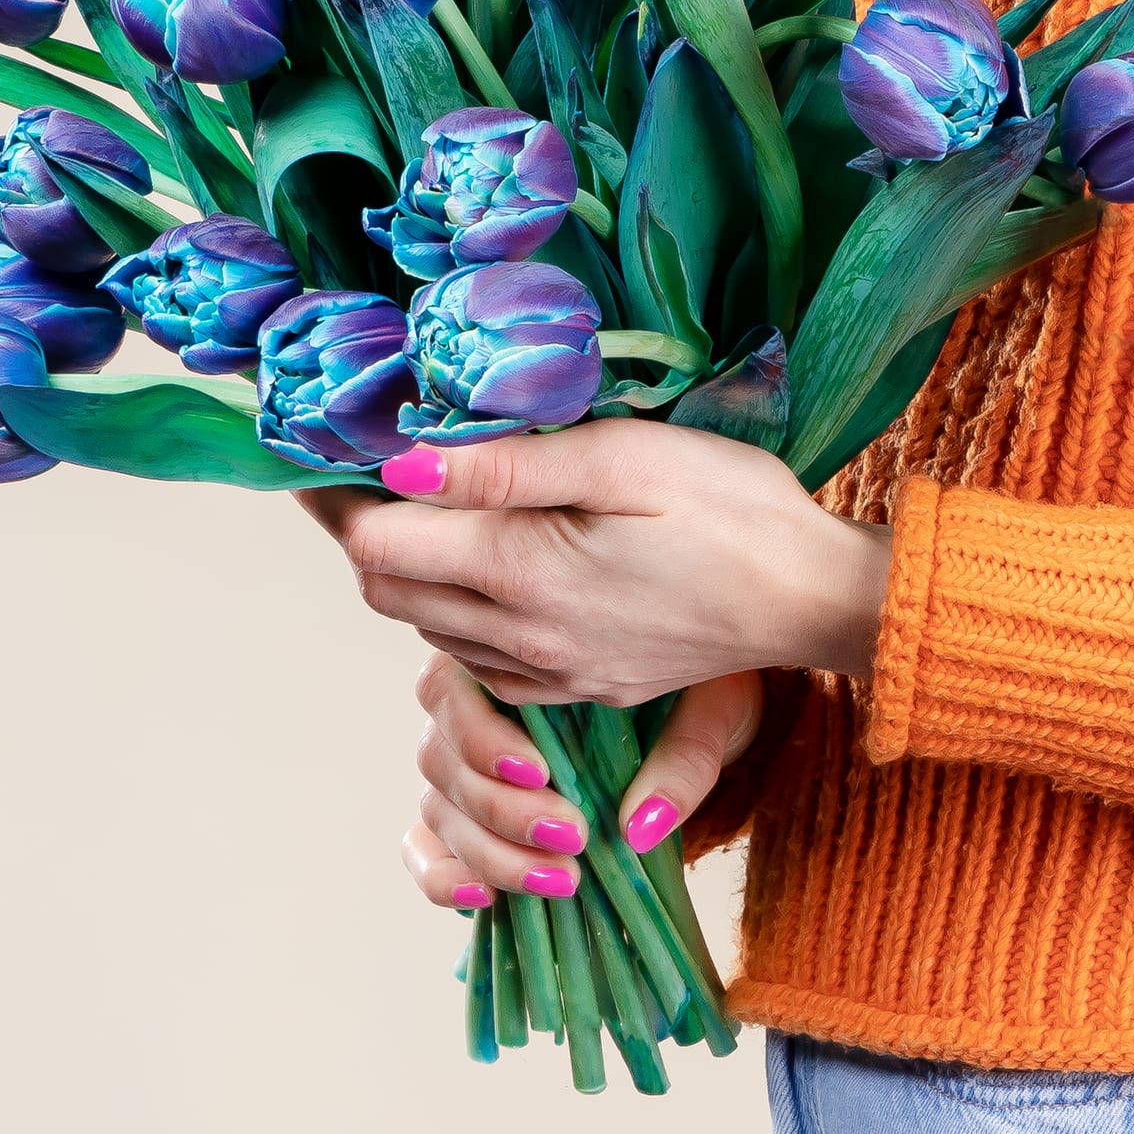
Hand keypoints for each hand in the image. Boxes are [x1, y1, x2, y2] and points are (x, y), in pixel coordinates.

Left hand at [298, 420, 889, 706]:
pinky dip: (452, 612)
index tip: (316, 449)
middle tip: (355, 468)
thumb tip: (400, 466)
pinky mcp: (580, 684)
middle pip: (387, 590)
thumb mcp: (625, 458)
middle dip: (359, 531)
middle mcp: (519, 635)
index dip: (335, 495)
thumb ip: (505, 468)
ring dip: (405, 570)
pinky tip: (480, 567)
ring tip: (414, 505)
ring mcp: (549, 670)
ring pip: (426, 626)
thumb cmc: (733, 510)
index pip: (378, 541)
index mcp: (521, 571)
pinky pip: (479, 659)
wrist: (817, 599)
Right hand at [397, 656, 764, 906]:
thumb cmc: (698, 692)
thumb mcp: (709, 710)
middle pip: (439, 757)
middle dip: (500, 808)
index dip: (480, 736)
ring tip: (562, 879)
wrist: (712, 717)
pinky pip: (429, 851)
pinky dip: (443, 877)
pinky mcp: (475, 822)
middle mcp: (475, 706)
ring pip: (437, 808)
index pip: (449, 687)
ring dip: (490, 852)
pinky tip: (482, 899)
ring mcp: (469, 767)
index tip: (541, 773)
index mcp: (510, 655)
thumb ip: (681, 757)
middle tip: (573, 837)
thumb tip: (640, 826)